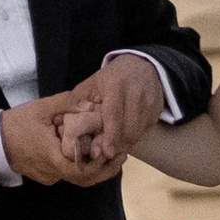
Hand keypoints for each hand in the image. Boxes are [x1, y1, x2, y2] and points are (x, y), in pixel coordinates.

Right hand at [2, 91, 123, 188]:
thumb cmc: (16, 124)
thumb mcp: (42, 108)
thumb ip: (68, 104)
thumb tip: (91, 103)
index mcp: (52, 156)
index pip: (81, 169)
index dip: (100, 164)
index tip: (115, 152)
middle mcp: (52, 171)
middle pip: (84, 178)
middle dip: (104, 169)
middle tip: (121, 156)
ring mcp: (48, 176)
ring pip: (76, 178)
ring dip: (94, 169)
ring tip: (110, 155)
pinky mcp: (45, 176)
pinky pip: (67, 174)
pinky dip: (81, 167)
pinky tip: (89, 154)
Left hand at [64, 54, 164, 172]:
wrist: (142, 65)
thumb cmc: (113, 77)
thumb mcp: (93, 83)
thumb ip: (78, 100)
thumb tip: (62, 120)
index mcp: (115, 85)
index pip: (114, 115)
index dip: (111, 136)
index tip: (107, 152)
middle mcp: (135, 92)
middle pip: (128, 128)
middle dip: (117, 144)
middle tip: (106, 154)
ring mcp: (149, 101)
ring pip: (138, 131)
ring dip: (126, 143)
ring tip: (114, 147)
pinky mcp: (157, 108)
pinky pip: (145, 129)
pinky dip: (135, 136)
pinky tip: (125, 135)